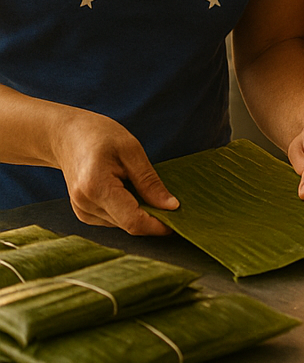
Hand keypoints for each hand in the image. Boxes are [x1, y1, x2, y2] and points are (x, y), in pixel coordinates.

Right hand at [50, 111, 177, 235]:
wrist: (67, 136)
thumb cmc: (100, 136)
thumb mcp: (131, 150)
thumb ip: (150, 181)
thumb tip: (171, 206)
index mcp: (97, 188)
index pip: (133, 221)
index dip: (158, 225)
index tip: (178, 220)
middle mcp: (86, 205)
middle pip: (129, 224)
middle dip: (152, 216)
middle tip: (168, 197)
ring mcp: (82, 211)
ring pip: (123, 223)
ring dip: (139, 211)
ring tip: (137, 182)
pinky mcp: (84, 213)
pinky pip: (114, 219)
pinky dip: (127, 208)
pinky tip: (125, 188)